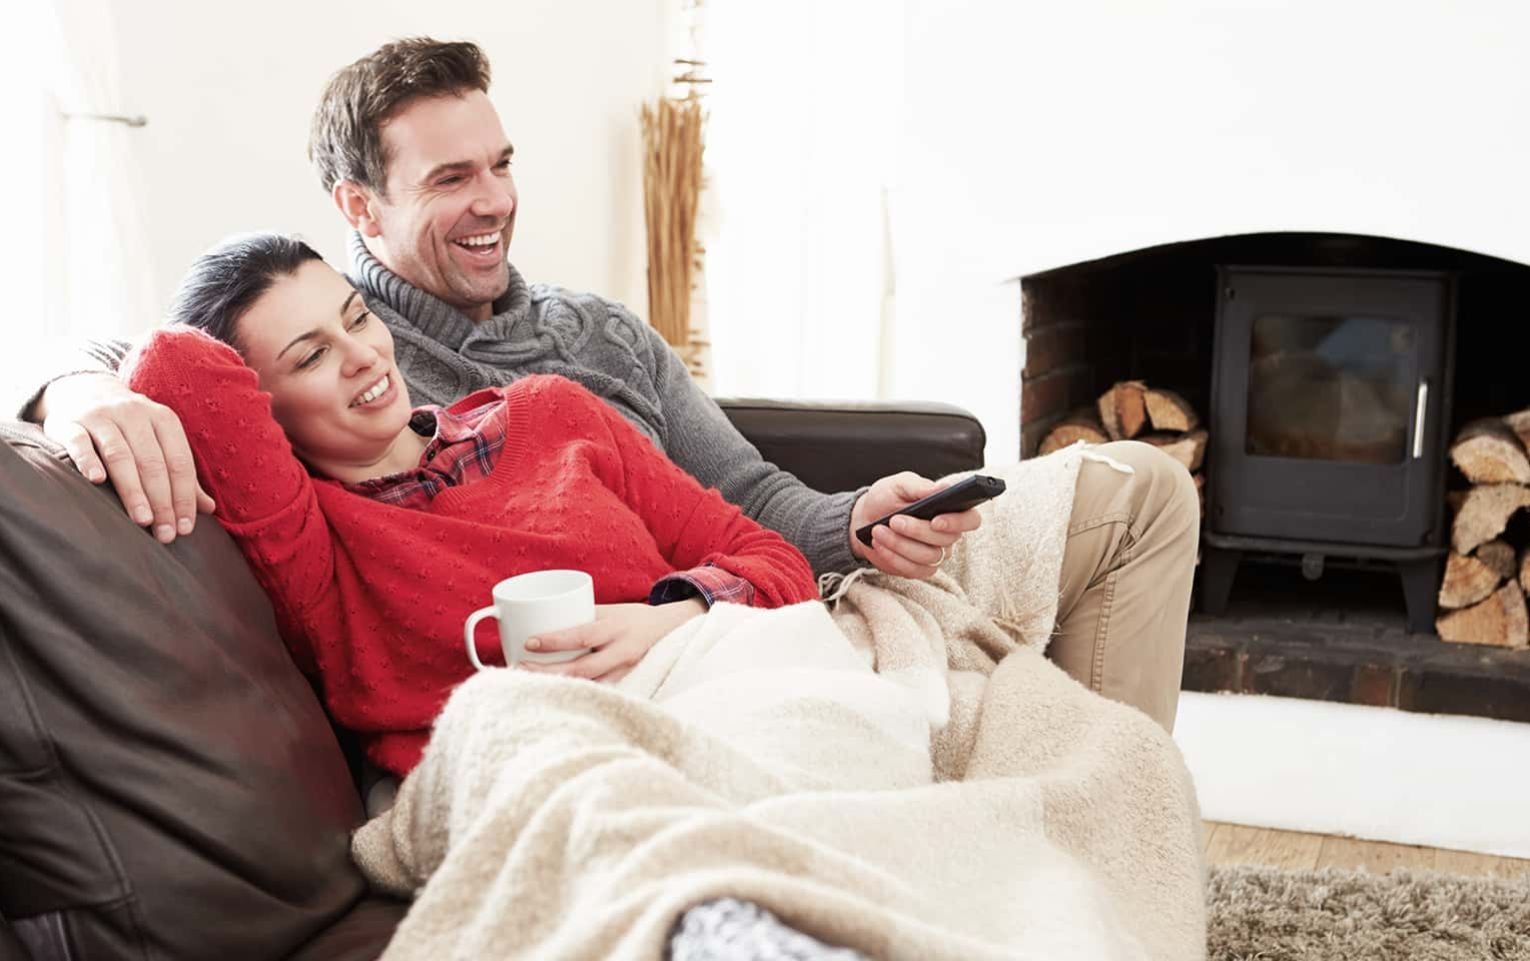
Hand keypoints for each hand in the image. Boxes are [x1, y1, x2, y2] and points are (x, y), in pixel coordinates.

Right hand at [39, 373, 215, 543]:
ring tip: (143, 520)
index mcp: (163, 419)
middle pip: (152, 462)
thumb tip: (209, 509)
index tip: (185, 528)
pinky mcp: (70, 422)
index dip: (184, 497)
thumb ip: (181, 474)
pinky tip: (96, 481)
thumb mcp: (160, 442)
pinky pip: (79, 441)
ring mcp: (101, 416)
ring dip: (132, 490)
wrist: (85, 391)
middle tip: (165, 533)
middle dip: (162, 501)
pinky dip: (88, 460)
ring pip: (119, 455)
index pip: (179, 463)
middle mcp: (134, 414)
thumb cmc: (131, 428)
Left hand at [517, 598, 706, 683]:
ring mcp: (625, 671)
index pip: (582, 635)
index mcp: (615, 628)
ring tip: (532, 684)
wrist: (669, 630)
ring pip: (590, 686)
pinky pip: (599, 693)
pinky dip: (578, 695)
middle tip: (521, 667)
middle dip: (549, 671)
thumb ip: (581, 616)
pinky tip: (557, 698)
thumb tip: (541, 618)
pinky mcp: (626, 684)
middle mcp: (622, 652)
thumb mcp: (609, 611)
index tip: (528, 643)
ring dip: (560, 687)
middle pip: (582, 668)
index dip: (555, 641)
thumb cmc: (632, 617)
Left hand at [848, 472, 982, 578]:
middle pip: (945, 540)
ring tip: (879, 530)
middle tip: (894, 520)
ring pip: (928, 557)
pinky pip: (913, 570)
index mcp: (949, 509)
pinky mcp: (919, 568)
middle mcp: (947, 534)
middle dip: (917, 531)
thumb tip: (944, 487)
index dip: (957, 522)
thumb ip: (921, 487)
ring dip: (900, 544)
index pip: (971, 520)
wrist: (865, 517)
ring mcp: (935, 554)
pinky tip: (879, 544)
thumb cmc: (887, 498)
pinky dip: (893, 557)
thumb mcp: (900, 485)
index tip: (935, 520)